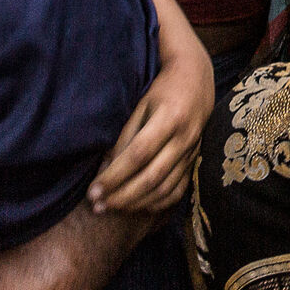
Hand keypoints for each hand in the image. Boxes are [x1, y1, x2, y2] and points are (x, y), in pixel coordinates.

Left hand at [88, 43, 208, 215]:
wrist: (196, 82)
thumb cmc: (162, 91)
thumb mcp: (141, 106)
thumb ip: (125, 137)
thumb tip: (105, 170)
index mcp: (169, 118)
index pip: (138, 155)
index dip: (114, 176)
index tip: (93, 191)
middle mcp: (184, 138)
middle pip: (152, 177)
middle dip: (122, 196)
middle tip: (98, 206)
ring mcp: (192, 152)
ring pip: (165, 188)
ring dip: (136, 203)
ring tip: (112, 207)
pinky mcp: (195, 161)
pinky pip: (177, 190)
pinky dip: (156, 203)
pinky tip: (137, 205)